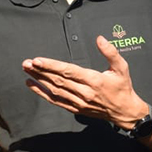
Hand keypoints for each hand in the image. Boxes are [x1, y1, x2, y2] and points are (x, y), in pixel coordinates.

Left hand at [22, 36, 147, 128]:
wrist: (125, 112)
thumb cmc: (123, 87)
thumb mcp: (122, 68)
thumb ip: (110, 52)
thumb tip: (99, 38)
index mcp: (94, 80)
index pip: (68, 71)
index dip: (51, 66)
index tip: (38, 60)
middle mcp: (84, 92)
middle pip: (58, 80)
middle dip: (41, 71)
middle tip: (26, 63)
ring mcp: (79, 102)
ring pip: (55, 90)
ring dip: (39, 81)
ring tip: (27, 71)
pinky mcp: (75, 109)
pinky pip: (56, 101)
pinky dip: (43, 94)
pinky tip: (33, 85)